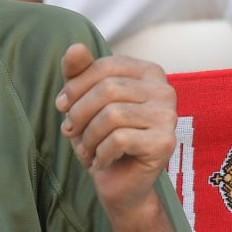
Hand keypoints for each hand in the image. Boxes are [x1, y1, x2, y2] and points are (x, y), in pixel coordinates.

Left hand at [56, 44, 176, 216]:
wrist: (121, 185)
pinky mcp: (165, 142)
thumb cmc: (102, 138)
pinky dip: (101, 153)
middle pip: (107, 90)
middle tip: (70, 131)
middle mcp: (165, 90)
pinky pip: (119, 139)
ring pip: (112, 115)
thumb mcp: (84, 101)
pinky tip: (101, 161)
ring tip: (86, 149)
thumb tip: (74, 47)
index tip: (61, 106)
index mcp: (149, 72)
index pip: (105, 66)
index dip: (76, 86)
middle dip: (79, 113)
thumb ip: (79, 73)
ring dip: (88, 136)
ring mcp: (169, 117)